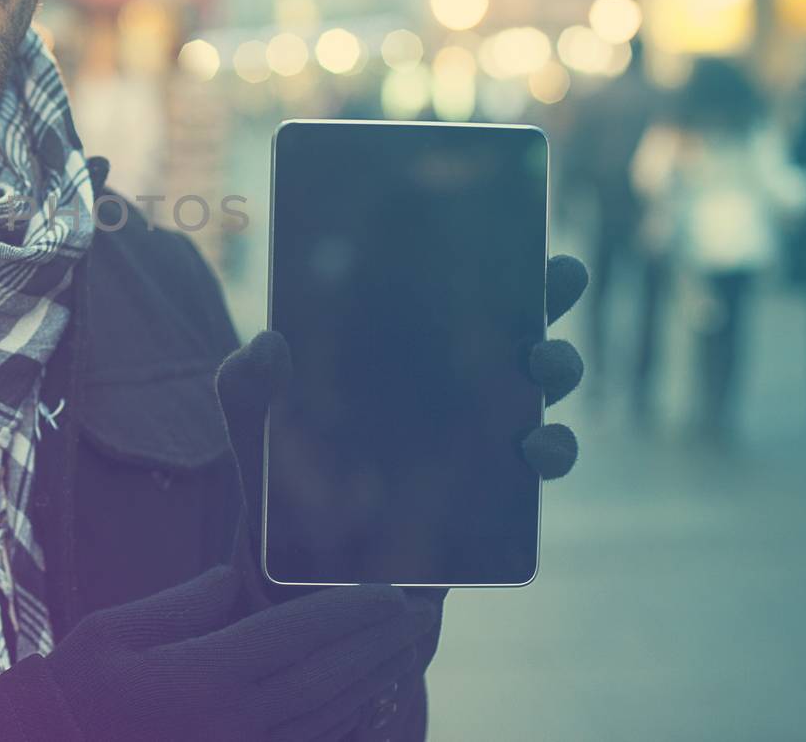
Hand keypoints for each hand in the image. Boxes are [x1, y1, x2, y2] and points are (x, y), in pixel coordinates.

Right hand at [45, 565, 438, 741]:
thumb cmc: (78, 690)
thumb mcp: (115, 629)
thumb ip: (185, 602)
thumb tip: (234, 579)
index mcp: (202, 677)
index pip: (297, 636)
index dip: (348, 613)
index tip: (386, 591)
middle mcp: (234, 722)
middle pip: (328, 679)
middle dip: (377, 645)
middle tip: (415, 616)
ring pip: (329, 717)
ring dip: (375, 681)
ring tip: (405, 650)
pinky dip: (350, 724)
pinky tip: (371, 701)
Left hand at [215, 253, 589, 563]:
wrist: (300, 586)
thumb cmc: (278, 493)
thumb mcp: (252, 432)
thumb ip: (246, 388)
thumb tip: (267, 342)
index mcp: (395, 353)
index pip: (444, 289)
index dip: (482, 251)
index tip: (508, 219)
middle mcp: (446, 387)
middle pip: (511, 324)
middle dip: (547, 293)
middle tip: (557, 274)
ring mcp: (476, 438)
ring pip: (541, 388)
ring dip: (559, 365)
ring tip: (543, 362)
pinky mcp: (493, 496)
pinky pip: (540, 465)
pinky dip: (552, 450)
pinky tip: (533, 445)